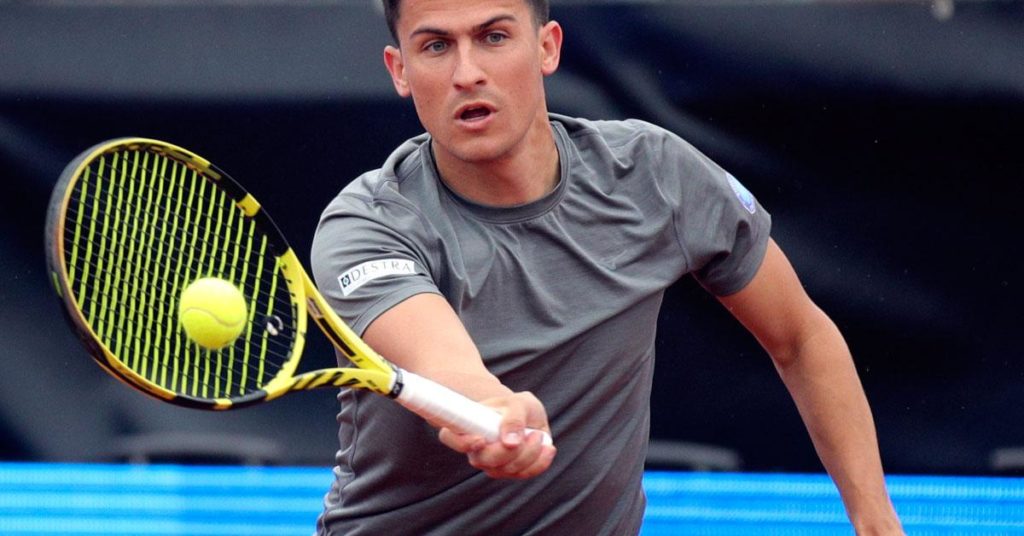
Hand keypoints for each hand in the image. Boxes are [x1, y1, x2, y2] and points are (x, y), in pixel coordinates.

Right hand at [438, 391, 556, 478]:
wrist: (526, 414)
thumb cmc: (516, 405)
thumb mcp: (518, 403)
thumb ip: (514, 418)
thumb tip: (510, 442)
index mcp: (467, 427)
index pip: (450, 438)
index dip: (461, 442)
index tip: (480, 439)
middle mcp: (475, 449)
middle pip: (483, 460)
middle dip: (509, 452)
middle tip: (530, 433)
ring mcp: (492, 463)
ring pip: (506, 469)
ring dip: (529, 454)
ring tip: (538, 434)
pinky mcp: (510, 471)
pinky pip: (523, 475)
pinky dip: (539, 463)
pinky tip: (548, 448)